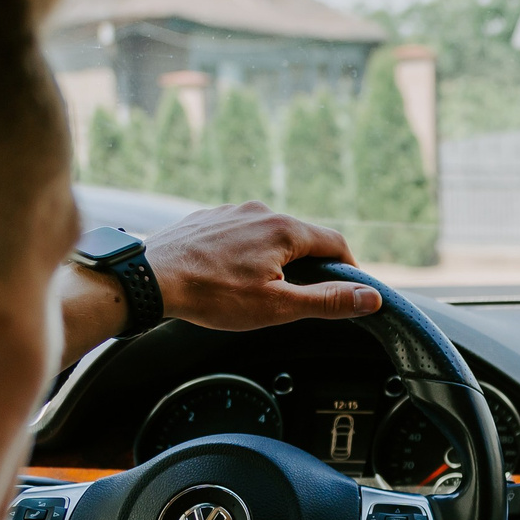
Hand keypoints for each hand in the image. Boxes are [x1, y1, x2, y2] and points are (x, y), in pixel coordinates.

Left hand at [57, 203, 382, 363]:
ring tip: (259, 289)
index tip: (348, 290)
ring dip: (274, 258)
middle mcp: (260, 211)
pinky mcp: (207, 218)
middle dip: (308, 266)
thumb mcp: (278, 307)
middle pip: (302, 237)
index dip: (348, 269)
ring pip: (268, 234)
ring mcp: (231, 212)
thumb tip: (371, 297)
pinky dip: (244, 252)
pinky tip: (229, 275)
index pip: (335, 243)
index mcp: (285, 230)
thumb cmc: (211, 295)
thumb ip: (327, 301)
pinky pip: (239, 233)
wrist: (148, 279)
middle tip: (300, 297)